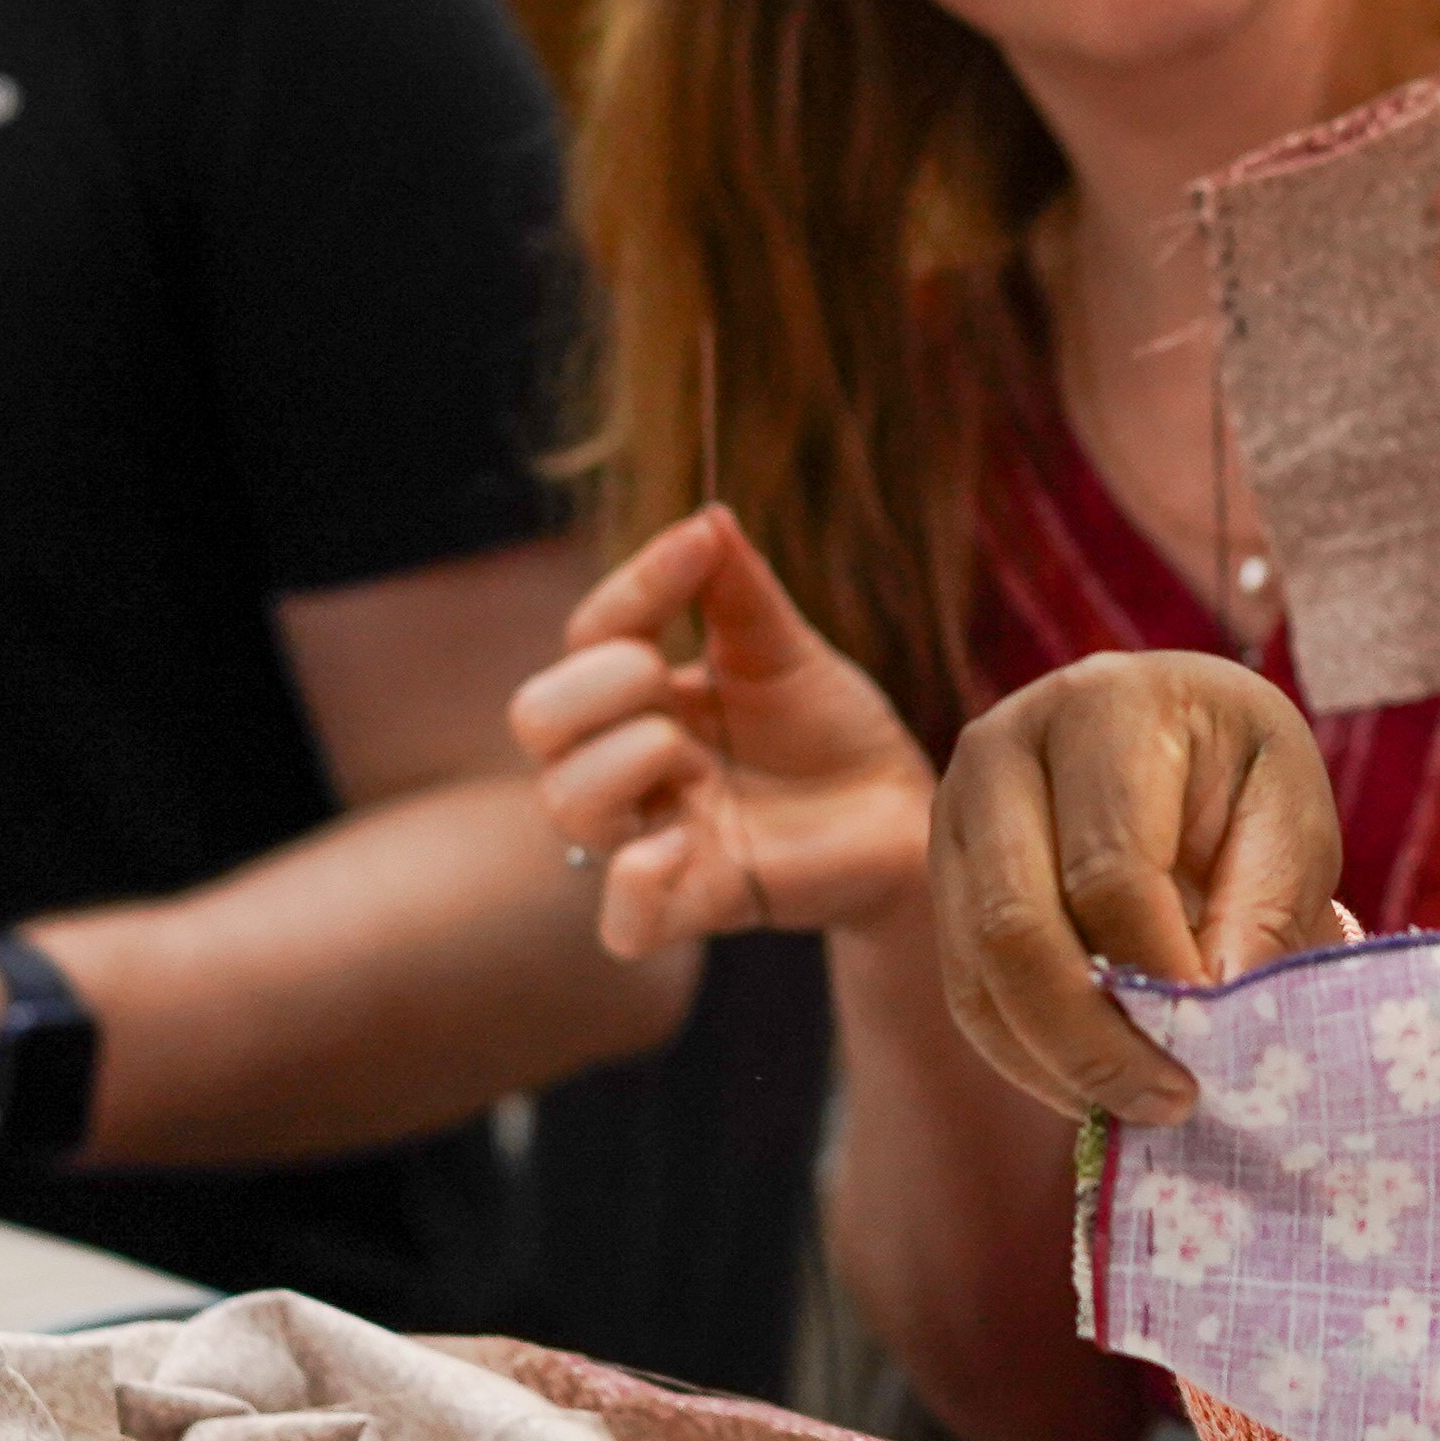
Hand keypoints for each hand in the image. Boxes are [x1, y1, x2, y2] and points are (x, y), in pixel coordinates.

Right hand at [507, 508, 931, 955]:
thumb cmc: (831, 731)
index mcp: (643, 695)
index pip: (590, 636)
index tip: (699, 547)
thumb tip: (705, 517)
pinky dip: (635, 884)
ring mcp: (657, 836)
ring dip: (620, 762)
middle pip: (536, 721)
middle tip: (664, 680)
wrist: (903, 813)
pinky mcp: (699, 903)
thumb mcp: (786, 647)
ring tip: (687, 756)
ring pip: (565, 806)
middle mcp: (631, 765)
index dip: (633, 589)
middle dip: (592, 686)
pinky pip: (626, 923)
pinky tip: (680, 843)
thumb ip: (738, 588)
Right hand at [931, 651, 1348, 1124]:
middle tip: (1174, 1102)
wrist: (1173, 733)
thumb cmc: (1240, 773)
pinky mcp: (941, 880)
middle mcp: (1002, 750)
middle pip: (1016, 926)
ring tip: (1145, 1107)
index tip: (1221, 1046)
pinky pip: (968, 994)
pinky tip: (1096, 1087)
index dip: (1161, 973)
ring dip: (1060, 1063)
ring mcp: (954, 814)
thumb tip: (1221, 1020)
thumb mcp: (1288, 815)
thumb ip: (1266, 911)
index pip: (1111, 869)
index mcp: (1103, 708)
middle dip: (1094, 1039)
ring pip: (980, 972)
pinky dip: (1030, 1058)